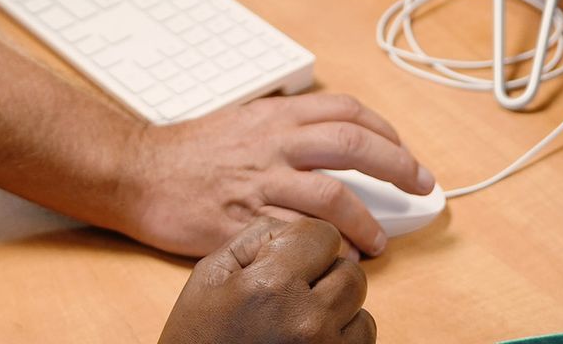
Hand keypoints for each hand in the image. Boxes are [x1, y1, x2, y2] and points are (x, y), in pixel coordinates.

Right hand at [123, 93, 432, 258]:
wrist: (138, 171)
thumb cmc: (188, 151)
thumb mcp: (242, 119)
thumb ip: (282, 123)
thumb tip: (324, 129)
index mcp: (274, 116)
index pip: (344, 111)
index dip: (384, 129)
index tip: (402, 149)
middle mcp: (273, 144)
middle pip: (352, 145)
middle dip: (396, 164)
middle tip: (420, 184)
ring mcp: (260, 182)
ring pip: (331, 194)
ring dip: (366, 220)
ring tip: (380, 240)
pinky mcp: (244, 221)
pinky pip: (296, 236)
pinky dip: (325, 249)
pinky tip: (338, 259)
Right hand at [159, 216, 373, 343]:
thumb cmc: (199, 338)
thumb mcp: (211, 274)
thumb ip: (257, 237)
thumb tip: (295, 229)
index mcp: (274, 286)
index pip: (325, 236)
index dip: (305, 242)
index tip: (288, 257)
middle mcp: (309, 322)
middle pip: (350, 272)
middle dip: (325, 274)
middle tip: (293, 290)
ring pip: (361, 309)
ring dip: (336, 308)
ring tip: (299, 319)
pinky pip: (363, 341)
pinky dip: (342, 336)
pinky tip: (309, 339)